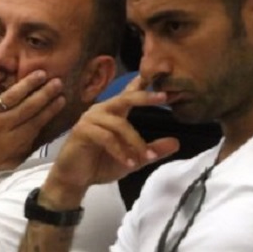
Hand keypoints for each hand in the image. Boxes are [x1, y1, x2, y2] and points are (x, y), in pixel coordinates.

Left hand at [0, 68, 66, 169]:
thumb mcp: (0, 158)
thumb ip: (18, 144)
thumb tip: (35, 130)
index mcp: (11, 140)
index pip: (36, 122)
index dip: (51, 109)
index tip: (61, 99)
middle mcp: (2, 125)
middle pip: (29, 106)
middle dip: (46, 93)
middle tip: (57, 82)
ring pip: (12, 94)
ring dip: (29, 83)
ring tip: (40, 73)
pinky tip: (3, 71)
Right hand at [40, 75, 179, 207]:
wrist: (75, 180)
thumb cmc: (102, 164)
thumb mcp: (134, 159)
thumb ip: (152, 150)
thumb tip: (176, 143)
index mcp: (116, 112)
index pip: (131, 93)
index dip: (144, 82)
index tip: (162, 71)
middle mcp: (103, 110)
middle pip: (126, 98)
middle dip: (145, 97)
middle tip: (164, 97)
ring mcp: (91, 118)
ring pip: (120, 124)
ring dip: (135, 142)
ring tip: (145, 157)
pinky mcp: (83, 131)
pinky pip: (107, 138)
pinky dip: (120, 151)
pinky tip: (129, 162)